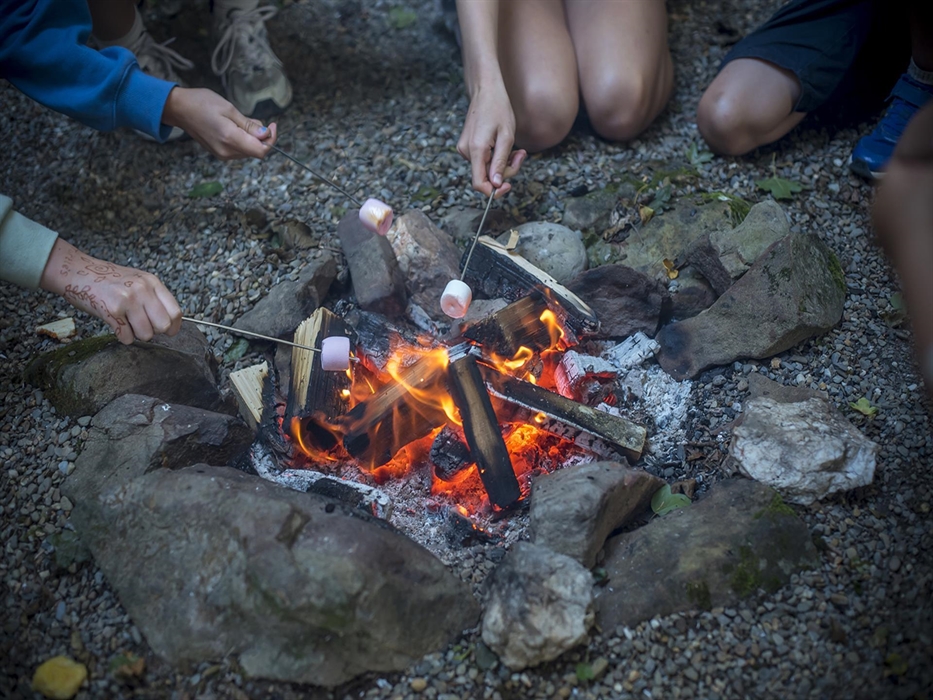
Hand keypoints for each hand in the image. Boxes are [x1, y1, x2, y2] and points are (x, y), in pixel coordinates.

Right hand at [40, 239, 181, 344]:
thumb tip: (169, 324)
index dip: (174, 327)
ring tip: (127, 323)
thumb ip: (154, 298)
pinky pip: (127, 337)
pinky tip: (116, 325)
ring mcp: (128, 299)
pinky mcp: (112, 310)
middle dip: (154, 332)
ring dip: (136, 335)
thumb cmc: (108, 280)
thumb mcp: (138, 281)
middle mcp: (143, 290)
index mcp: (152, 282)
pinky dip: (122, 337)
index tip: (168, 332)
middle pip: (163, 326)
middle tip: (141, 326)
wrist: (78, 271)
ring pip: (146, 334)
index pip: (175, 312)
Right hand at [161, 87, 276, 159]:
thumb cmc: (202, 103)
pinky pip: (239, 149)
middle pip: (256, 151)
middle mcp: (227, 152)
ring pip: (249, 151)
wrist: (179, 109)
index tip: (272, 125)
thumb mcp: (229, 109)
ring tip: (239, 120)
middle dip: (261, 136)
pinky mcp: (220, 153)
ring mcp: (222, 154)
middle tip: (252, 118)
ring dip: (252, 137)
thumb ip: (249, 125)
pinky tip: (234, 127)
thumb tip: (265, 135)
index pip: (261, 151)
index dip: (271, 140)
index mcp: (230, 139)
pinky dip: (243, 139)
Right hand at [457, 80, 526, 197]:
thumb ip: (501, 162)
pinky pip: (483, 160)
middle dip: (506, 171)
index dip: (494, 191)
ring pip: (486, 169)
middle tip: (521, 156)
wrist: (486, 91)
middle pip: (486, 177)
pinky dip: (496, 158)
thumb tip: (496, 185)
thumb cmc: (499, 109)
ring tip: (516, 150)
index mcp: (476, 149)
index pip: (479, 184)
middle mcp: (466, 151)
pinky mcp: (467, 146)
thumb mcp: (507, 137)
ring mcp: (464, 149)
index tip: (508, 186)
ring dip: (503, 164)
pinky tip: (504, 146)